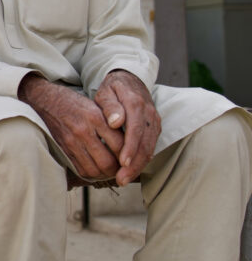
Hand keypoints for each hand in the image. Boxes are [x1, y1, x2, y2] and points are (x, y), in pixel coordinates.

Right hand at [19, 74, 124, 182]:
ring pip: (94, 169)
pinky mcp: (63, 149)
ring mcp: (71, 142)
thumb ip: (111, 123)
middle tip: (124, 168)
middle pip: (107, 162)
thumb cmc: (74, 103)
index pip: (119, 144)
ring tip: (112, 170)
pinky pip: (81, 169)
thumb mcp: (95, 106)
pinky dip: (92, 173)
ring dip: (105, 174)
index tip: (132, 157)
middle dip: (118, 169)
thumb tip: (129, 143)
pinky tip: (97, 169)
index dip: (129, 155)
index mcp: (95, 117)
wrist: (45, 101)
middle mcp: (83, 131)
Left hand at [93, 70, 159, 185]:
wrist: (130, 81)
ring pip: (150, 148)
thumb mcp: (106, 92)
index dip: (130, 148)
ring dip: (138, 166)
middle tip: (120, 179)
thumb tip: (116, 122)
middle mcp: (149, 114)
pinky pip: (151, 146)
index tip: (122, 163)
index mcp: (136, 104)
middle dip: (134, 164)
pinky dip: (142, 160)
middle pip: (145, 143)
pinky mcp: (155, 128)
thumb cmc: (113, 88)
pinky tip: (130, 171)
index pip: (135, 129)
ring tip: (123, 179)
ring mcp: (154, 122)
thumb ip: (109, 106)